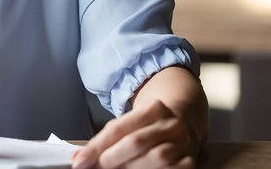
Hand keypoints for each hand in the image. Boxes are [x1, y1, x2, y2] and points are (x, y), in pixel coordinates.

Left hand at [72, 100, 199, 168]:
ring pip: (154, 158)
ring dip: (130, 167)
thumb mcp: (130, 123)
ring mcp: (183, 143)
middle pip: (136, 142)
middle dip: (112, 158)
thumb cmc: (149, 126)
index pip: (118, 129)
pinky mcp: (190, 162)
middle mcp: (171, 124)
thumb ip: (107, 139)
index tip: (80, 161)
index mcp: (154, 109)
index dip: (96, 147)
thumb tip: (81, 158)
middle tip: (97, 167)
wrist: (184, 125)